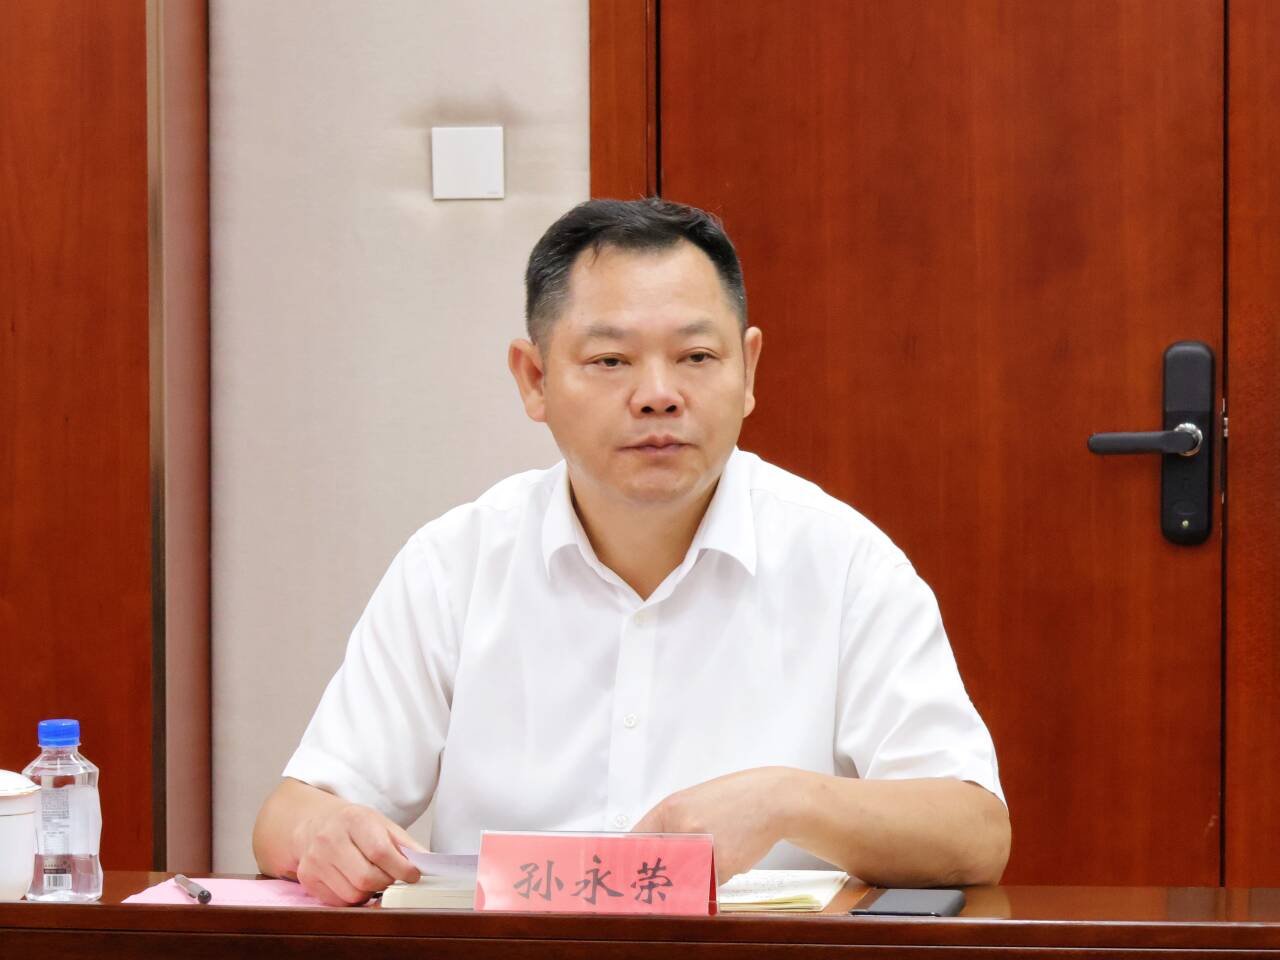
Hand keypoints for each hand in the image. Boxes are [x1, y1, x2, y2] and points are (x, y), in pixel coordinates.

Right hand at [292, 802, 423, 904]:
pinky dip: (352, 898)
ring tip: (371, 877)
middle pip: (366, 878)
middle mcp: (330, 839)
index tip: (413, 875)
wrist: (315, 823)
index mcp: (353, 820)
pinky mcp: (308, 878)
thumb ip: (405, 844)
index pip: (380, 851)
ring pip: (353, 895)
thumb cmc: (353, 825)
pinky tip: (353, 882)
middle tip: (391, 877)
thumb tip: (427, 864)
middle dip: (386, 883)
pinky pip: (339, 902)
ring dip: (370, 893)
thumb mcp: (381, 824)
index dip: (401, 868)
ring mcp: (315, 860)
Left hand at [631, 767, 792, 883]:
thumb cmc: (733, 800)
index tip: (623, 876)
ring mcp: (702, 847)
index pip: (635, 842)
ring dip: (692, 878)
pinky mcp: (722, 865)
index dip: (627, 862)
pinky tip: (729, 855)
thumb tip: (646, 854)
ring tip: (713, 854)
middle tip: (662, 882)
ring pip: (683, 878)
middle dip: (660, 877)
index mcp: (670, 809)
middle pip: (656, 867)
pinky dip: (715, 877)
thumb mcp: (693, 803)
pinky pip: (708, 884)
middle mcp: (682, 827)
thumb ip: (669, 826)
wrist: (771, 799)